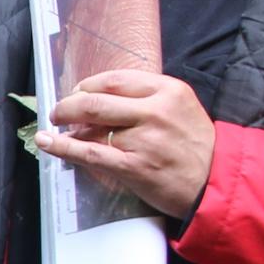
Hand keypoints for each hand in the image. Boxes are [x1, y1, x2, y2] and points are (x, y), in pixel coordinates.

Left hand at [38, 70, 217, 219]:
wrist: (215, 183)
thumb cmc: (196, 146)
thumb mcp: (181, 107)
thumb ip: (148, 97)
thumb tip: (101, 96)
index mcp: (167, 91)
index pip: (115, 80)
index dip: (88, 85)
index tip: (77, 92)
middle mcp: (155, 111)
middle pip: (96, 100)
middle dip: (68, 105)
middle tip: (58, 111)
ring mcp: (143, 140)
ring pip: (92, 128)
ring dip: (70, 130)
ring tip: (61, 131)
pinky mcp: (134, 167)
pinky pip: (89, 154)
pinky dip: (64, 147)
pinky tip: (48, 143)